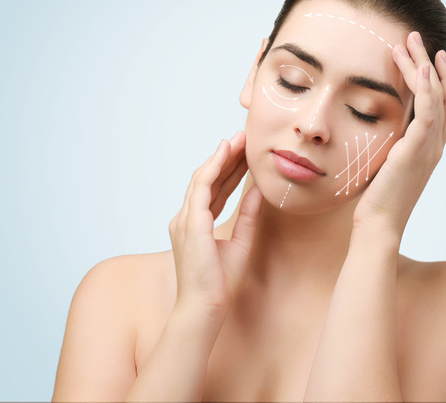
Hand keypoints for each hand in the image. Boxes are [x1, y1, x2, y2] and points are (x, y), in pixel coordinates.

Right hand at [168, 131, 261, 317]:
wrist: (206, 307)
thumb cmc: (220, 283)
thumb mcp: (241, 241)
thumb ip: (248, 215)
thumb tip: (259, 191)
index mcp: (196, 225)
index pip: (214, 190)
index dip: (229, 170)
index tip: (244, 153)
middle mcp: (187, 219)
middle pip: (208, 180)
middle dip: (226, 158)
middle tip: (243, 138)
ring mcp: (185, 220)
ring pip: (203, 178)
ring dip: (221, 157)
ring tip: (238, 140)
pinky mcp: (190, 223)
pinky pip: (201, 188)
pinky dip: (213, 168)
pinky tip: (225, 154)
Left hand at [353, 31, 445, 235]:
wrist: (379, 224)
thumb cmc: (376, 199)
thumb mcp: (384, 164)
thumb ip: (389, 145)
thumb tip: (374, 129)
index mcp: (429, 148)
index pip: (445, 106)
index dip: (441, 79)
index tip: (428, 56)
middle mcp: (435, 145)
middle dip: (433, 63)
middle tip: (416, 37)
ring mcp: (429, 148)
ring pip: (437, 96)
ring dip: (424, 66)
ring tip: (408, 42)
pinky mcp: (417, 150)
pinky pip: (429, 112)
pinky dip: (427, 87)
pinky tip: (419, 66)